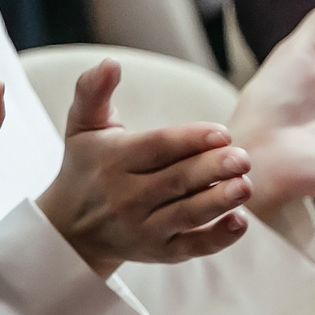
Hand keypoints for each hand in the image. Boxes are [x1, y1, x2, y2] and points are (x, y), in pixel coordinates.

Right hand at [34, 60, 253, 278]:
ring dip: (218, 202)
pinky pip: (191, 247)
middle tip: (243, 158)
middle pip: (176, 181)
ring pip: (187, 214)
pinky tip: (239, 222)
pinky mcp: (160, 252)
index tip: (221, 133)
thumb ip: (92, 91)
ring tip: (245, 186)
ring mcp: (144, 227)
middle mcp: (128, 196)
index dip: (190, 140)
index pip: (157, 148)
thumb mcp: (82, 126)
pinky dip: (217, 239)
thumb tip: (110, 63)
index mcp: (114, 161)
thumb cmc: (85, 168)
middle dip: (211, 170)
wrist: (69, 230)